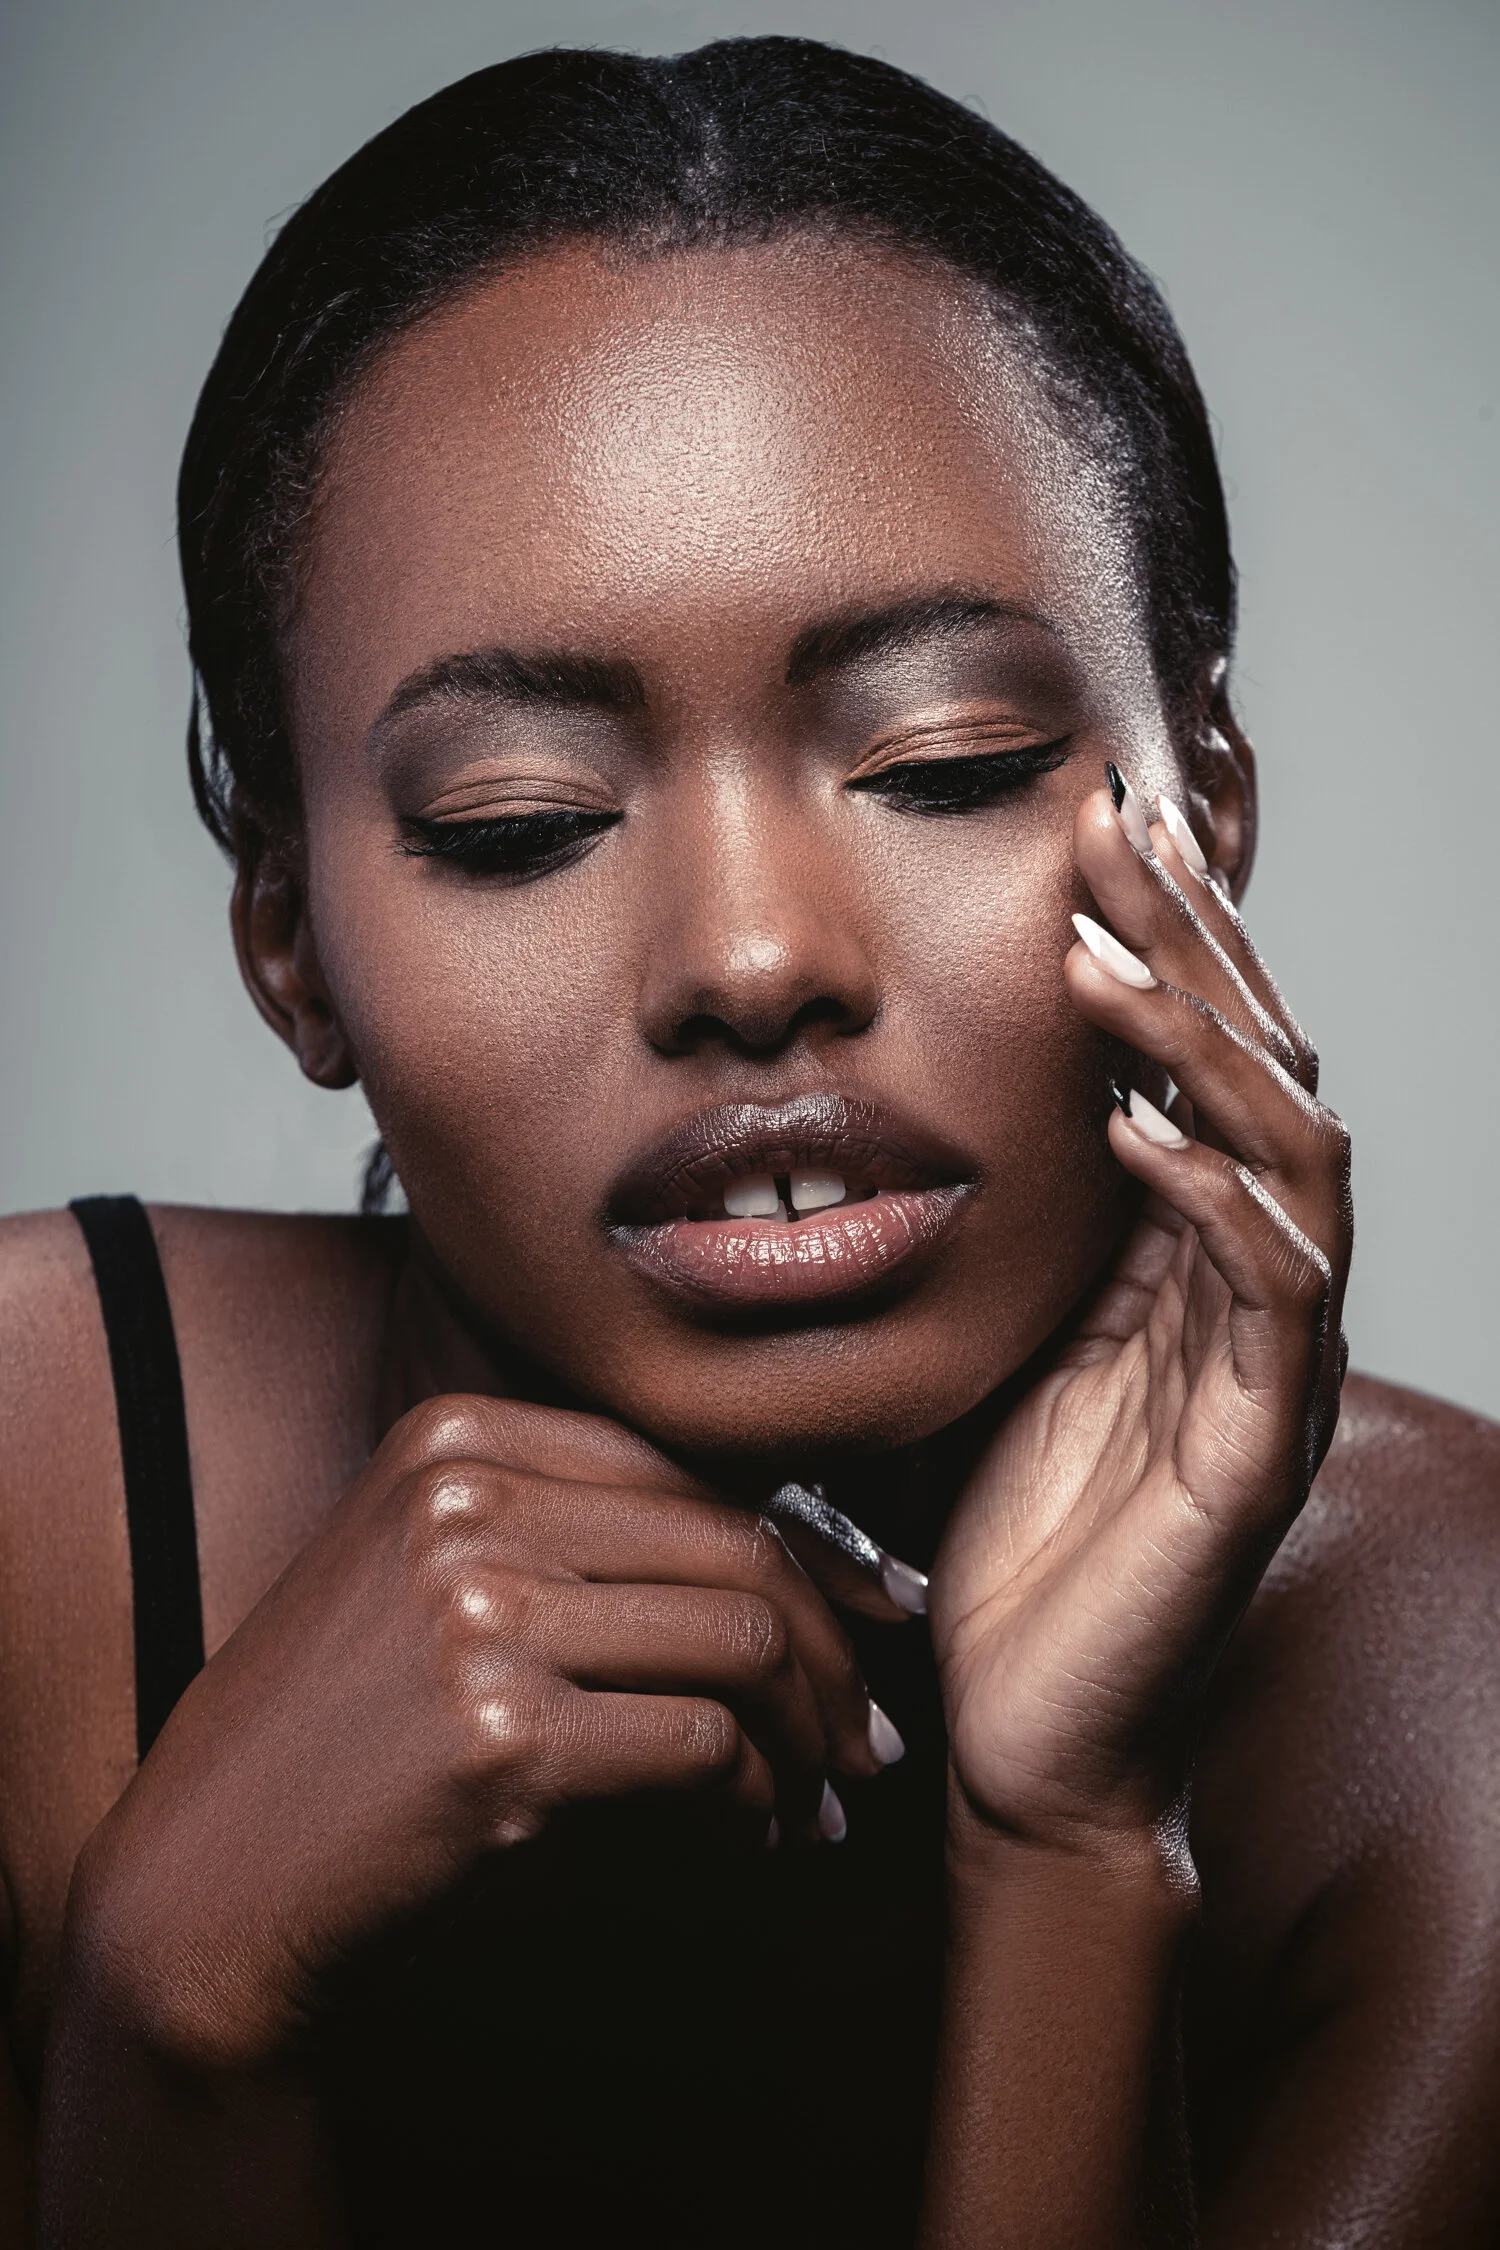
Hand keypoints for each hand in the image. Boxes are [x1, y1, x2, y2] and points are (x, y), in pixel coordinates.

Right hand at [68, 1396, 912, 2069]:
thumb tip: (800, 1550)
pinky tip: (750, 1833)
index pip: (687, 1468)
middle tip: (865, 1734)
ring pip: (743, 1638)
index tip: (874, 1610)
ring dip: (807, 1733)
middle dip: (835, 1646)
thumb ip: (576, 1536)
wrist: (211, 1880)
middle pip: (736, 1542)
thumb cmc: (342, 1738)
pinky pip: (704, 1746)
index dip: (809, 1543)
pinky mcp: (502, 1735)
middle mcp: (466, 1501)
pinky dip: (755, 1798)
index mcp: (453, 1437)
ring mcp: (478, 1611)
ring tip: (818, 1795)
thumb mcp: (433, 1578)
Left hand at [931, 771, 1350, 1849]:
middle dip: (1190, 942)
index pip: (1203, 1059)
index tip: (1089, 821)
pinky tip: (1140, 1133)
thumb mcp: (996, 1341)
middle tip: (1109, 828)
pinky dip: (1214, 1202)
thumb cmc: (1008, 1542)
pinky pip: (1272, 1300)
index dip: (1164, 936)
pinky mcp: (1256, 1454)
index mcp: (1189, 1254)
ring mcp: (1265, 1366)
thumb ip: (1014, 1231)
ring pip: (1288, 1160)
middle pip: (1262, 1071)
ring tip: (1098, 960)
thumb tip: (950, 1098)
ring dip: (1198, 1048)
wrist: (1025, 1732)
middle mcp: (1250, 1288)